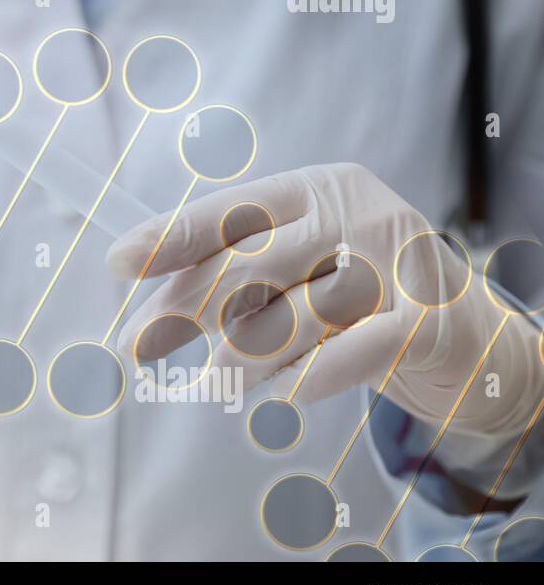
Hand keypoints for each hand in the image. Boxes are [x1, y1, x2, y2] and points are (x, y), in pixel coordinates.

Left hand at [106, 162, 541, 436]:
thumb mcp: (297, 272)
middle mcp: (357, 212)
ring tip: (225, 381)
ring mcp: (398, 261)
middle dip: (184, 312)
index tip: (115, 262)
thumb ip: (235, 276)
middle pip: (249, 266)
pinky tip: (287, 395)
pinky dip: (312, 378)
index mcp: (316, 189)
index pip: (231, 211)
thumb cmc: (357, 299)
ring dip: (245, 359)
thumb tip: (151, 306)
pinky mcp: (430, 319)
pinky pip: (352, 352)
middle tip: (137, 347)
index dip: (170, 237)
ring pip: (292, 317)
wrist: (469, 339)